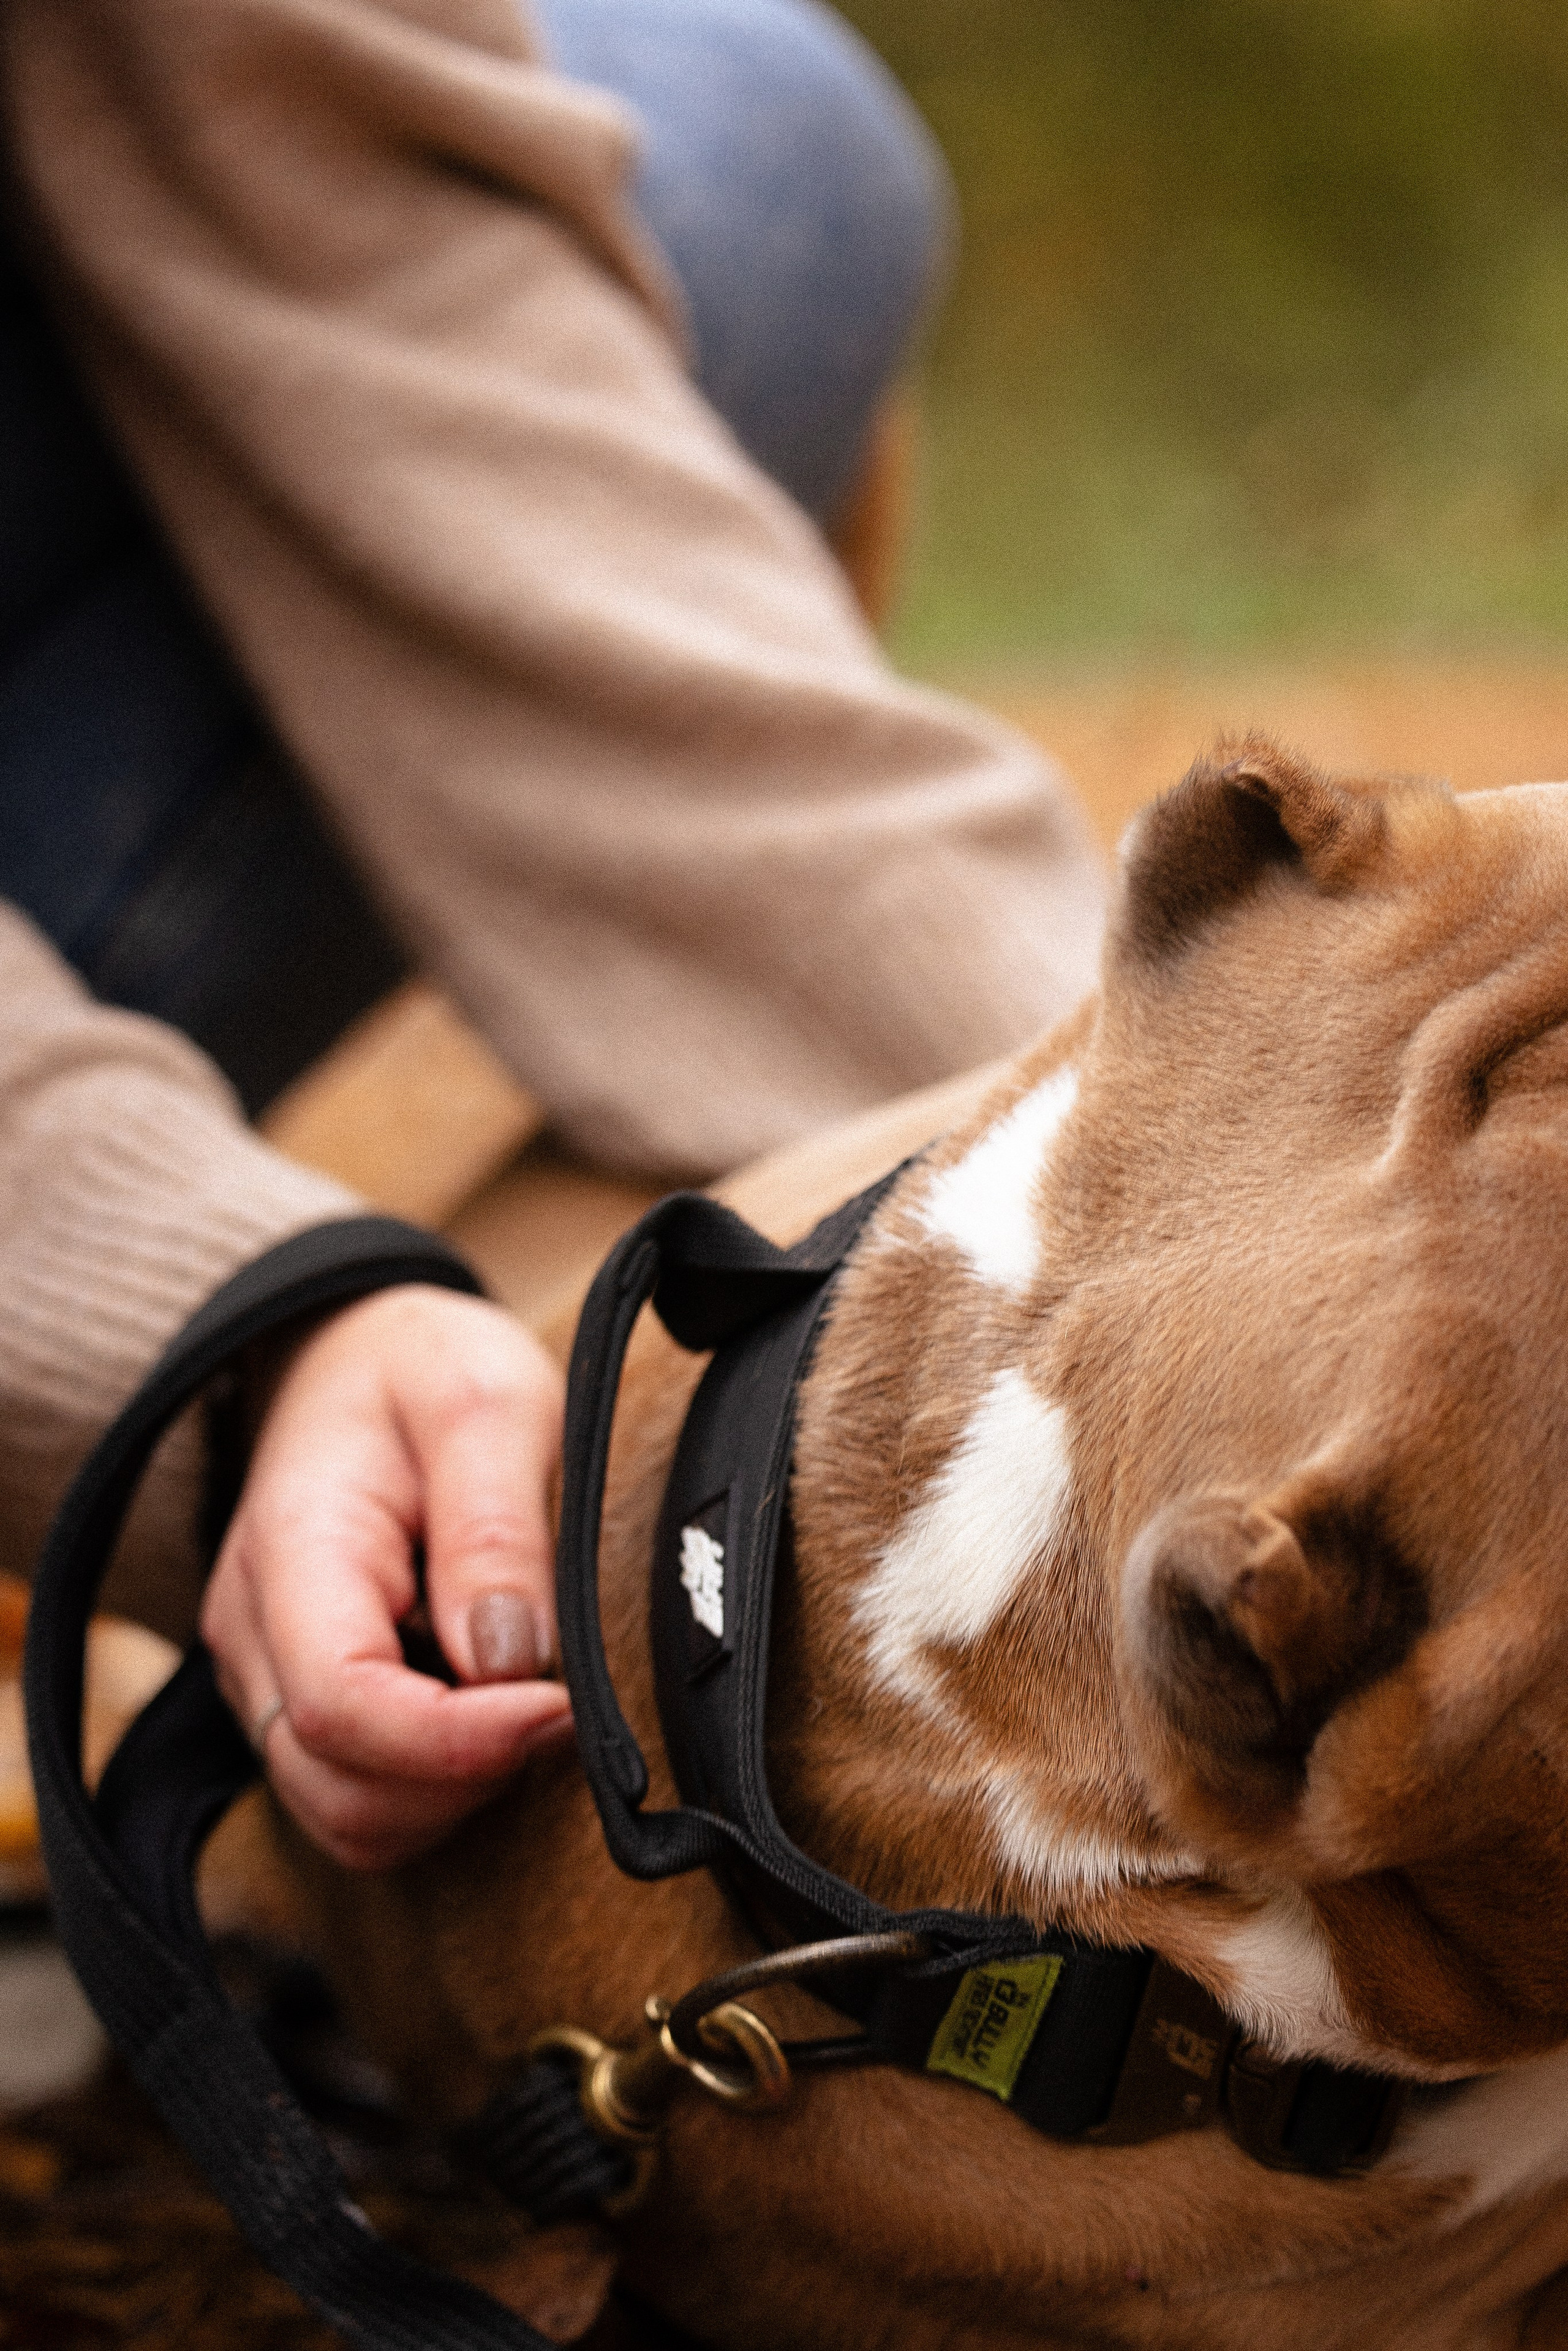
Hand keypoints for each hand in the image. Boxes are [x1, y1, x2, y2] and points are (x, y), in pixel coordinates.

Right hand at [201, 1284, 571, 1868]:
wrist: (350, 1354)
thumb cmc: (421, 1370)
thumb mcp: (485, 1404)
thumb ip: (495, 1529)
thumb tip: (513, 1662)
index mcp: (293, 1550)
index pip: (344, 1707)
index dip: (462, 1740)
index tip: (562, 1708)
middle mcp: (255, 1634)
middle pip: (342, 1789)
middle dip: (467, 1777)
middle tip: (565, 1706)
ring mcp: (268, 1676)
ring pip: (349, 1816)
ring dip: (454, 1794)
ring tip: (530, 1706)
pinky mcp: (300, 1700)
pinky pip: (358, 1796)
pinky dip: (434, 1788)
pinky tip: (491, 1713)